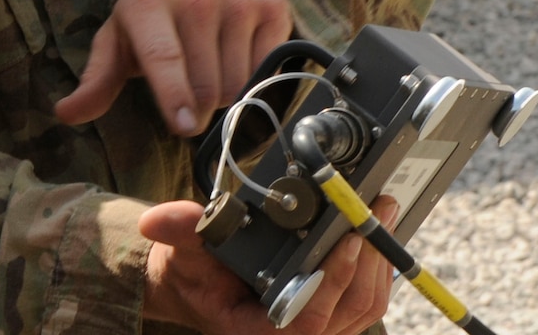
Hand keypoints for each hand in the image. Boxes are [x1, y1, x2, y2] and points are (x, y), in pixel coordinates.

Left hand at [54, 0, 290, 134]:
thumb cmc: (151, 17)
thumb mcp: (118, 41)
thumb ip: (96, 80)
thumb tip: (66, 114)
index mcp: (146, 4)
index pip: (163, 57)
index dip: (174, 95)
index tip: (183, 127)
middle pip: (206, 85)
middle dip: (197, 106)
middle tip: (187, 90)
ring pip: (239, 83)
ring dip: (228, 95)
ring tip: (210, 68)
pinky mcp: (271, 5)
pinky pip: (269, 68)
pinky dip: (255, 78)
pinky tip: (237, 56)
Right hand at [138, 197, 398, 334]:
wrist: (196, 286)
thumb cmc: (190, 275)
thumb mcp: (179, 252)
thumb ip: (178, 233)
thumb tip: (156, 220)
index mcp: (259, 331)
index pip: (309, 321)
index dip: (334, 284)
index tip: (346, 241)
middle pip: (351, 310)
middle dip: (368, 261)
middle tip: (373, 213)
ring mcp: (315, 328)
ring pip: (365, 307)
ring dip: (378, 263)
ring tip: (381, 216)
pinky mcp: (329, 316)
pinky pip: (364, 303)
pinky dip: (374, 271)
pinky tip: (375, 238)